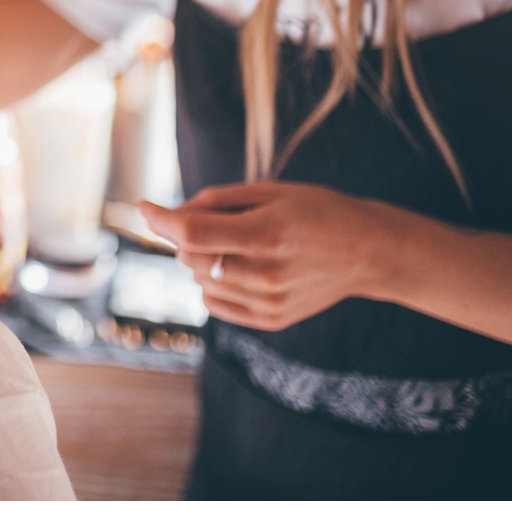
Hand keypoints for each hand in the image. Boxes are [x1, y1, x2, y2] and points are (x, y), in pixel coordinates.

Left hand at [140, 181, 395, 331]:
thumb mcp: (269, 191)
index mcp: (268, 234)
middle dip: (187, 235)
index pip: (193, 232)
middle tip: (214, 219)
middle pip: (191, 257)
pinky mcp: (271, 319)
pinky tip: (239, 266)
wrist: (368, 252)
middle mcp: (267, 274)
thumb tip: (170, 217)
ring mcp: (270, 302)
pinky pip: (214, 302)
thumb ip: (216, 202)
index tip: (143, 206)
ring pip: (200, 279)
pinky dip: (213, 282)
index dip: (161, 218)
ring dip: (202, 258)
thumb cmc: (315, 211)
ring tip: (239, 242)